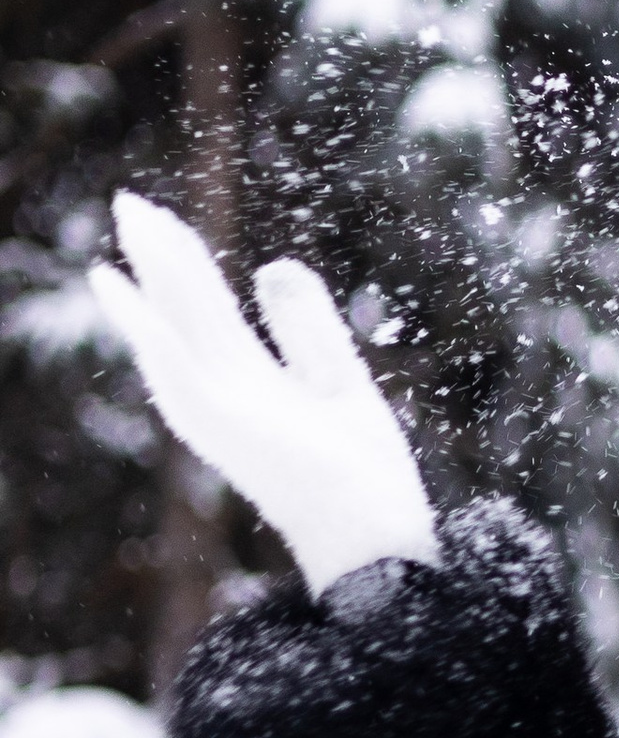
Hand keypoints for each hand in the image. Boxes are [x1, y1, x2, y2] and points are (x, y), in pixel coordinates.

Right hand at [90, 196, 437, 599]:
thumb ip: (308, 327)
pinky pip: (174, 369)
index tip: (164, 221)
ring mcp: (220, 410)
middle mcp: (228, 393)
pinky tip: (122, 287)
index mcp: (253, 384)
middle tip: (130, 201)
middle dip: (161, 256)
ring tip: (128, 226)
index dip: (189, 264)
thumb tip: (273, 264)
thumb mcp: (339, 380)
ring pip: (175, 328)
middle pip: (189, 310)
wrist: (377, 536)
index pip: (212, 311)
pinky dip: (147, 330)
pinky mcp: (220, 426)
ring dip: (147, 278)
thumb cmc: (363, 478)